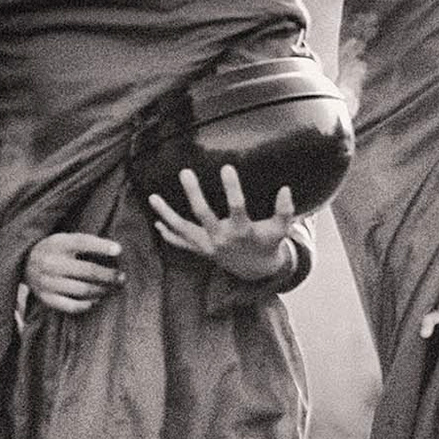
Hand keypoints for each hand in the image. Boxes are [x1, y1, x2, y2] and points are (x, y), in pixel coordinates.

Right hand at [23, 232, 123, 313]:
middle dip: (109, 275)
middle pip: (87, 271)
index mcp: (56, 244)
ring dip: (102, 290)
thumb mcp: (65, 240)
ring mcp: (46, 282)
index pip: (82, 242)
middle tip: (122, 277)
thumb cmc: (55, 251)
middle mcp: (50, 263)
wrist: (23, 263)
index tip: (119, 250)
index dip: (101, 246)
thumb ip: (86, 243)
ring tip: (111, 288)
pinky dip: (88, 304)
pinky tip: (96, 299)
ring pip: (83, 290)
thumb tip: (118, 251)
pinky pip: (72, 306)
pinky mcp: (45, 298)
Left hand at [148, 166, 295, 280]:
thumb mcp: (281, 229)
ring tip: (152, 197)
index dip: (232, 188)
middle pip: (203, 214)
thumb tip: (285, 188)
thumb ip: (285, 210)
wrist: (257, 271)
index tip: (227, 167)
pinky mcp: (202, 251)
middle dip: (193, 193)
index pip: (237, 207)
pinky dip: (169, 235)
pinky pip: (181, 243)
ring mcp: (209, 246)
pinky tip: (158, 223)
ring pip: (183, 229)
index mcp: (242, 231)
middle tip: (185, 172)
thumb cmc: (269, 243)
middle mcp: (222, 239)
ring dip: (167, 214)